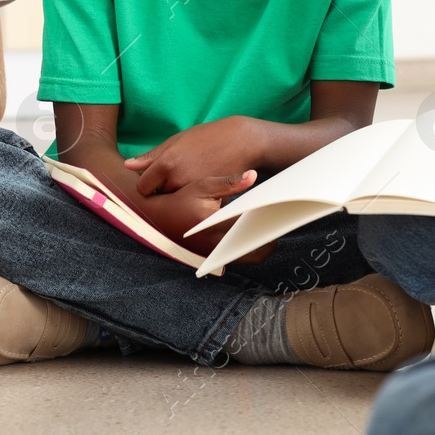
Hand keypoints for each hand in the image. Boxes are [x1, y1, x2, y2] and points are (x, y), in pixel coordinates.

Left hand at [125, 117, 263, 194]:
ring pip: (175, 201)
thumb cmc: (208, 137)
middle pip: (158, 195)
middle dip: (163, 188)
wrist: (243, 141)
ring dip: (178, 194)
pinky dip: (195, 198)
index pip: (143, 186)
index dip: (147, 183)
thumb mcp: (178, 140)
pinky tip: (202, 184)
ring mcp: (194, 190)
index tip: (155, 178)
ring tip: (190, 177)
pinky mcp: (208, 198)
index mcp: (167, 162)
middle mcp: (178, 179)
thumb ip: (152, 156)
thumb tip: (128, 165)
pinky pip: (193, 204)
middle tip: (177, 175)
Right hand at [134, 172, 274, 263]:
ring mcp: (214, 254)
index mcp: (213, 225)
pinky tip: (252, 231)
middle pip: (256, 252)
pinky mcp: (213, 258)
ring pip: (249, 258)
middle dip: (270, 240)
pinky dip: (248, 248)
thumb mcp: (202, 185)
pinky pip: (238, 258)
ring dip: (261, 245)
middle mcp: (215, 245)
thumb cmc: (179, 198)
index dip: (267, 220)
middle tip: (277, 223)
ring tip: (268, 227)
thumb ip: (229, 182)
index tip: (278, 211)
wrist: (155, 218)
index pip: (250, 227)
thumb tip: (253, 175)